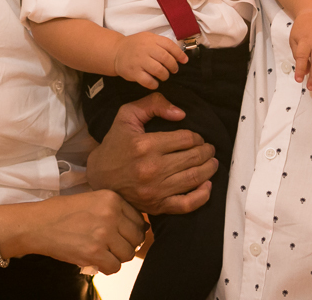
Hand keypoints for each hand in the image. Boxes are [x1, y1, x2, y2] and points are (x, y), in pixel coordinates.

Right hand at [4, 190, 145, 274]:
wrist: (38, 224)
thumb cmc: (62, 212)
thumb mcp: (92, 199)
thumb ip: (114, 209)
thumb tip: (141, 226)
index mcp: (112, 198)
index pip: (139, 219)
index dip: (133, 230)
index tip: (123, 235)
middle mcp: (111, 214)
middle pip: (137, 237)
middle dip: (128, 244)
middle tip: (114, 246)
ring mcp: (103, 233)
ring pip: (128, 254)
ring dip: (118, 257)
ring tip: (104, 253)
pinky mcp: (94, 252)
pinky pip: (115, 267)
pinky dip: (108, 267)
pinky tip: (98, 261)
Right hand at [87, 93, 216, 214]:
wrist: (99, 176)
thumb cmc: (115, 143)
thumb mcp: (127, 115)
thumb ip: (153, 104)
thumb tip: (181, 113)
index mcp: (146, 145)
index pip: (186, 139)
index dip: (197, 137)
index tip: (198, 138)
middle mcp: (152, 169)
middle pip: (193, 158)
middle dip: (207, 151)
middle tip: (209, 149)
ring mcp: (155, 190)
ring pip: (194, 178)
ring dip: (209, 169)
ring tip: (212, 162)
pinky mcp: (156, 206)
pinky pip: (186, 205)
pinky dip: (202, 196)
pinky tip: (207, 186)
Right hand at [113, 31, 187, 89]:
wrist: (117, 51)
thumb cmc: (136, 46)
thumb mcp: (149, 38)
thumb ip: (163, 44)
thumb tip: (181, 56)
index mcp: (151, 39)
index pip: (169, 45)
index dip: (179, 54)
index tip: (184, 61)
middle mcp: (145, 49)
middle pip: (166, 59)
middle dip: (173, 66)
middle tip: (173, 70)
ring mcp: (139, 61)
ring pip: (159, 71)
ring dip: (165, 75)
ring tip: (164, 76)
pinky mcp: (133, 72)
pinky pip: (148, 81)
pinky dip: (154, 84)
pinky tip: (155, 83)